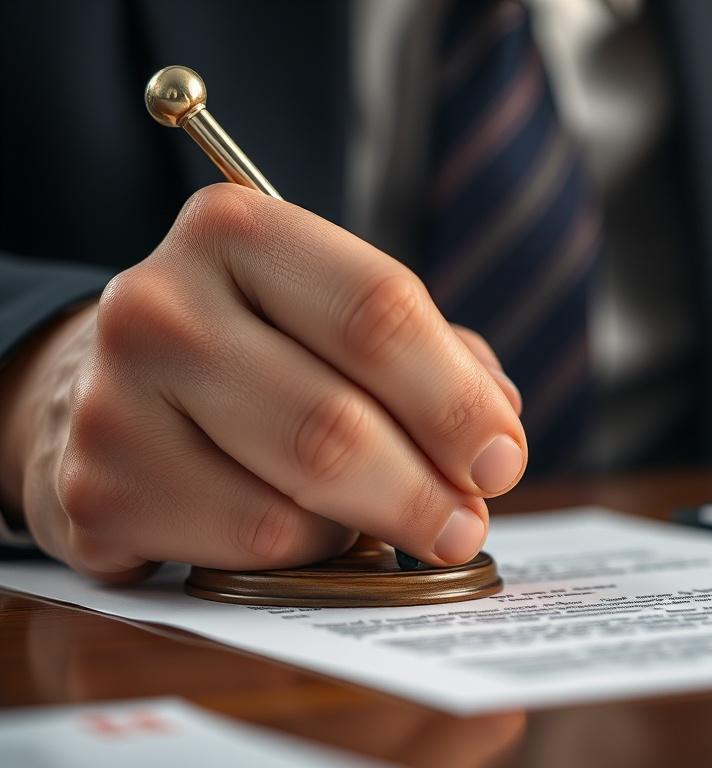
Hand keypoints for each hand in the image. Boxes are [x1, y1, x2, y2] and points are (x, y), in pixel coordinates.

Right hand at [0, 184, 525, 581]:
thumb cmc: (259, 347)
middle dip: (424, 491)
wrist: (110, 384)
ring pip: (289, 507)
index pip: (377, 312)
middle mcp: (159, 304)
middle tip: (466, 525)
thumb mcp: (338, 314)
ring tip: (378, 515)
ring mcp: (111, 401)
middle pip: (334, 423)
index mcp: (237, 230)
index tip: (501, 461)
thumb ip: (436, 356)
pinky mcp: (94, 492)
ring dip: (362, 527)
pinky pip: (243, 553)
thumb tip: (499, 428)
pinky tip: (300, 527)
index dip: (456, 401)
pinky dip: (300, 556)